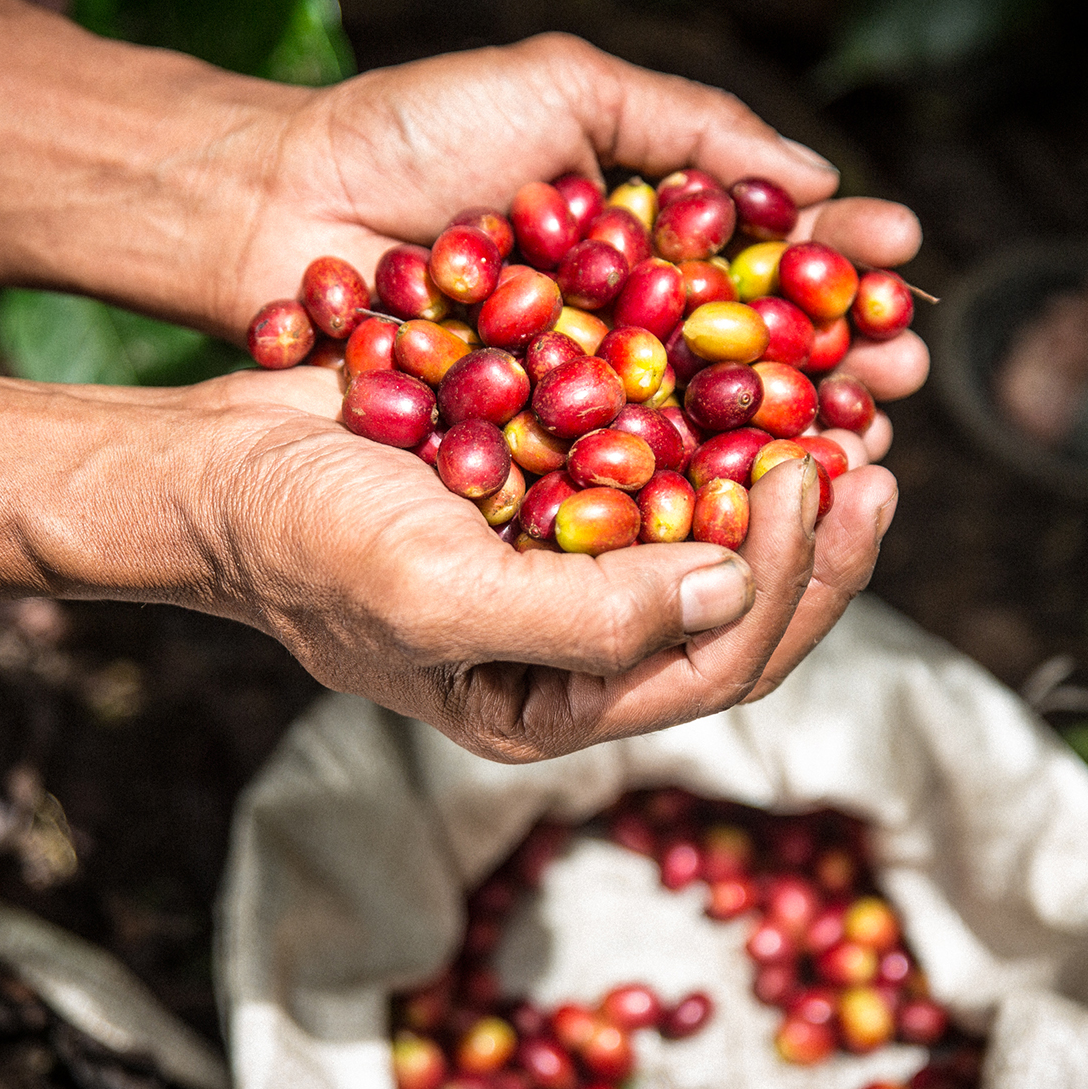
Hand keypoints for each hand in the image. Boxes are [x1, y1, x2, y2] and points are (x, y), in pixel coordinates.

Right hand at [190, 364, 897, 761]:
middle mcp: (578, 646)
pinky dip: (718, 434)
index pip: (717, 669)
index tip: (815, 481)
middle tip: (870, 461)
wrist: (217, 463)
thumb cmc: (306, 544)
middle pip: (740, 615)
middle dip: (813, 547)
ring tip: (847, 422)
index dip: (788, 586)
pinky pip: (665, 475)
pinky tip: (762, 384)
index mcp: (556, 704)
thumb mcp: (438, 598)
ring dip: (783, 488)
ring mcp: (570, 565)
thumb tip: (730, 587)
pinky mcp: (555, 489)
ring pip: (716, 543)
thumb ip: (589, 620)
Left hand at [229, 34, 929, 455]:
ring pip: (702, 434)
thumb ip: (685, 126)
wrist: (275, 202)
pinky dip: (680, 498)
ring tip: (856, 445)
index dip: (836, 266)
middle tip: (902, 374)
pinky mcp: (526, 460)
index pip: (765, 258)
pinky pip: (615, 487)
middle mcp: (625, 327)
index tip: (899, 266)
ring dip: (785, 444)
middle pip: (754, 356)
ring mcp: (578, 399)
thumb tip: (814, 173)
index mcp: (646, 241)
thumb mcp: (560, 89)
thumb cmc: (410, 133)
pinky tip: (745, 504)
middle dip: (836, 367)